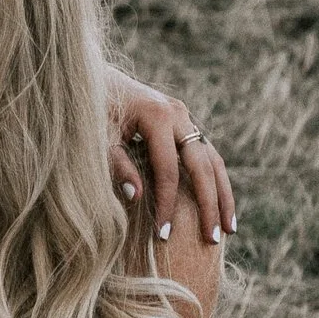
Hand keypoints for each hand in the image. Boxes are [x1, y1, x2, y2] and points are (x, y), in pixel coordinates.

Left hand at [105, 71, 234, 243]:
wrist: (92, 78)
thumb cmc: (89, 110)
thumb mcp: (96, 138)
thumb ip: (115, 165)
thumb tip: (136, 197)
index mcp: (156, 116)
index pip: (168, 170)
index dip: (167, 204)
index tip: (163, 235)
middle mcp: (178, 114)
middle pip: (203, 165)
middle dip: (209, 204)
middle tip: (212, 239)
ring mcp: (184, 117)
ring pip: (213, 160)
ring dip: (222, 194)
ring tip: (229, 229)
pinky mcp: (183, 123)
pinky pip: (205, 155)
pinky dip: (213, 181)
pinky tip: (218, 206)